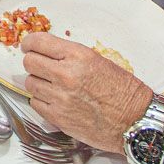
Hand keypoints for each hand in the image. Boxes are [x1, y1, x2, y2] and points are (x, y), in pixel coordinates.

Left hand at [19, 32, 153, 151]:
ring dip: (38, 83)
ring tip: (52, 86)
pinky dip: (41, 101)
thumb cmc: (124, 91)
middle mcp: (66, 74)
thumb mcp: (100, 62)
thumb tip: (48, 53)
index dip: (30, 43)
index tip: (28, 46)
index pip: (39, 42)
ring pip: (30, 83)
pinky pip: (35, 103)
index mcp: (78, 56)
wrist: (135, 121)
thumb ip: (72, 56)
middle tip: (41, 66)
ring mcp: (59, 97)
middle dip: (33, 62)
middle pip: (29, 62)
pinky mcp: (57, 117)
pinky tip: (55, 100)